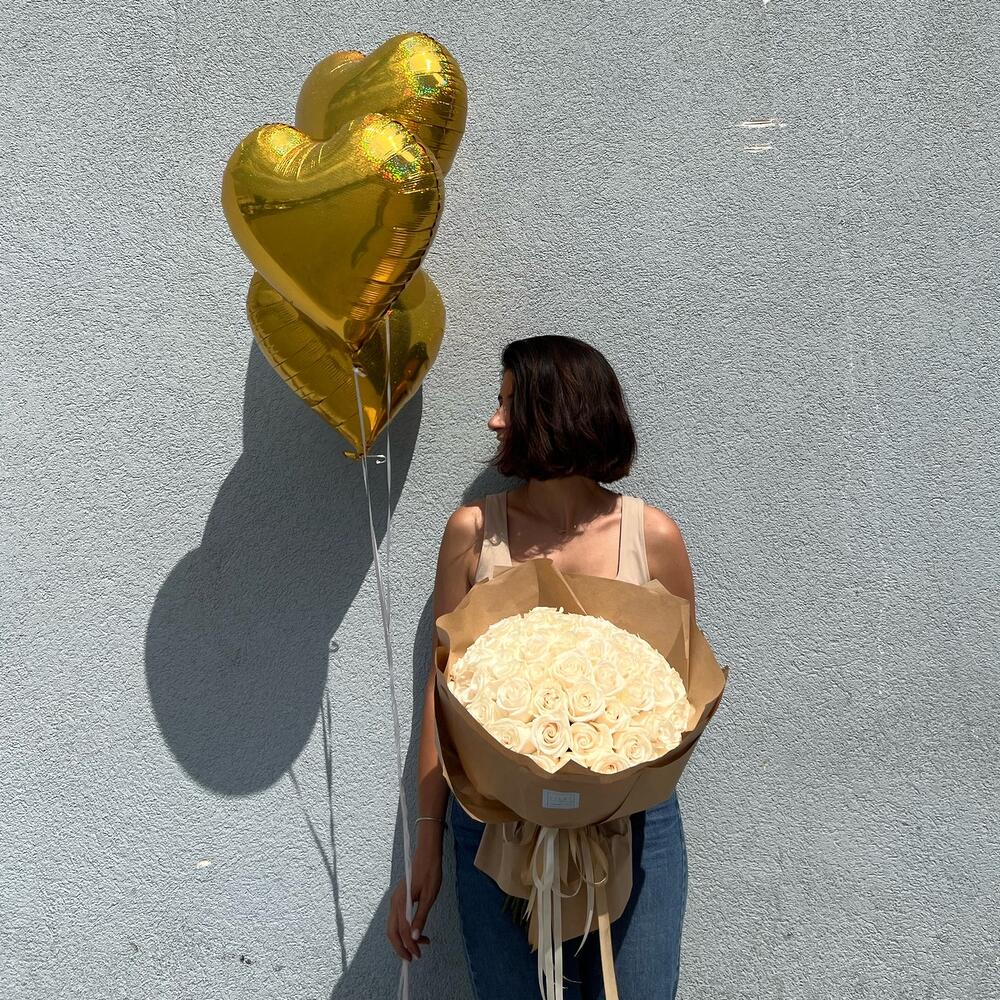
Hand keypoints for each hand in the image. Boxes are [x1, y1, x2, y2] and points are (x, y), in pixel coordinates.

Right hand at [386, 841, 442, 961]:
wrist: (427, 855)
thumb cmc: (430, 874)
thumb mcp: (429, 897)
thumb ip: (421, 917)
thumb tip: (415, 938)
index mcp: (400, 902)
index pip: (403, 931)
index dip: (410, 945)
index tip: (418, 955)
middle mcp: (394, 903)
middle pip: (392, 932)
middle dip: (401, 948)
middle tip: (413, 957)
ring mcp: (395, 901)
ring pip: (393, 927)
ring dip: (403, 939)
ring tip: (419, 945)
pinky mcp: (399, 899)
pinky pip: (397, 919)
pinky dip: (404, 930)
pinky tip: (416, 932)